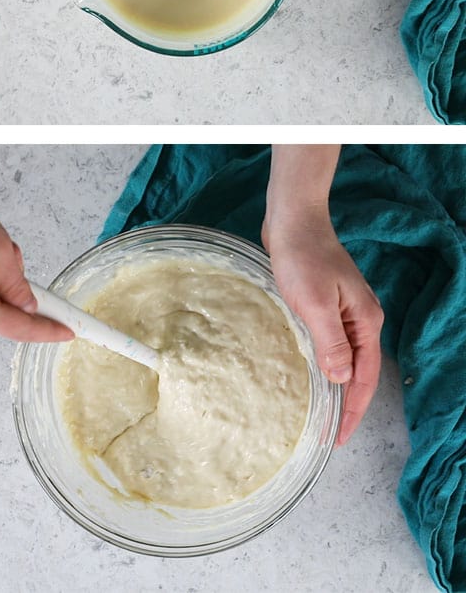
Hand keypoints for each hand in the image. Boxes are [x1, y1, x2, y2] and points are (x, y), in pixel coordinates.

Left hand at [262, 210, 383, 445]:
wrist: (293, 220)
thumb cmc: (303, 259)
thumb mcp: (316, 304)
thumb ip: (331, 343)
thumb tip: (343, 380)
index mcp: (365, 323)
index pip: (364, 378)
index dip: (353, 411)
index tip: (337, 438)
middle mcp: (361, 320)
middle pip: (358, 372)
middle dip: (346, 405)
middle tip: (327, 434)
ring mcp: (344, 312)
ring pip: (343, 358)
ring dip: (334, 386)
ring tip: (319, 414)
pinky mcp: (325, 303)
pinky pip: (328, 343)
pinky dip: (322, 363)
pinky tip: (308, 372)